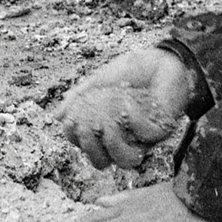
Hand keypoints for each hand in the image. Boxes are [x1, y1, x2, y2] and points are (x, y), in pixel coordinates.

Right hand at [60, 49, 194, 169]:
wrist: (163, 59)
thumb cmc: (132, 70)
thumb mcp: (99, 80)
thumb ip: (78, 97)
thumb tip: (57, 117)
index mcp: (105, 129)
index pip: (83, 147)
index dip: (75, 134)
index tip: (76, 114)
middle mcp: (122, 138)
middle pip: (99, 162)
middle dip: (92, 143)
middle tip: (94, 119)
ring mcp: (141, 138)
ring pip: (123, 161)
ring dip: (113, 139)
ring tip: (113, 115)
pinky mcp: (159, 131)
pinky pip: (143, 137)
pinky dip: (132, 117)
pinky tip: (129, 100)